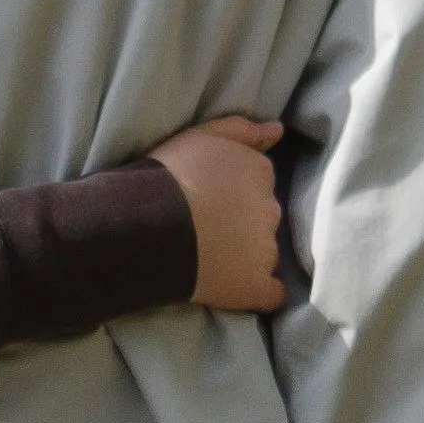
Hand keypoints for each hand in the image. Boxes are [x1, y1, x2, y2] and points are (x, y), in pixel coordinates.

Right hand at [152, 116, 287, 312]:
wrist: (145, 223)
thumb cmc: (167, 175)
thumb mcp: (201, 136)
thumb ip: (242, 129)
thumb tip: (278, 130)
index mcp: (259, 173)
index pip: (258, 184)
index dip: (232, 194)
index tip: (207, 200)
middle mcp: (271, 210)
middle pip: (263, 218)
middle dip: (241, 224)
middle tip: (203, 228)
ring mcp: (267, 251)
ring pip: (265, 253)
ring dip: (245, 255)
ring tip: (207, 257)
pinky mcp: (257, 286)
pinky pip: (270, 293)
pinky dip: (257, 290)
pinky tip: (232, 286)